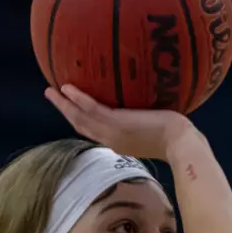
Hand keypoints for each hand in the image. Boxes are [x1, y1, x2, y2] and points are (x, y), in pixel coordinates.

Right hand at [45, 84, 198, 160]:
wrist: (180, 144)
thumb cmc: (176, 136)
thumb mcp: (156, 128)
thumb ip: (146, 118)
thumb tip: (149, 104)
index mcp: (118, 141)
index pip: (94, 130)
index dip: (79, 118)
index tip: (71, 108)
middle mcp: (111, 139)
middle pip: (81, 124)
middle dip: (64, 110)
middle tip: (51, 95)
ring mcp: (112, 133)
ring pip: (80, 118)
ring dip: (63, 104)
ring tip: (51, 91)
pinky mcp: (116, 124)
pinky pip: (91, 110)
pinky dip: (78, 99)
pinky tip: (67, 88)